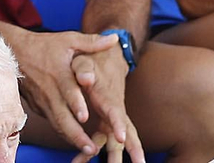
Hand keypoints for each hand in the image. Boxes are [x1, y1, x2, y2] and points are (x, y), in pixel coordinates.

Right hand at [6, 29, 120, 160]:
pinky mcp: (38, 107)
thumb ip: (91, 43)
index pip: (67, 91)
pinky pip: (52, 122)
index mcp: (59, 74)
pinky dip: (62, 133)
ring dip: (72, 138)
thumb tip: (115, 38)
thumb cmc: (44, 46)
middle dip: (77, 135)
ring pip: (57, 124)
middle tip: (92, 148)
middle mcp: (50, 91)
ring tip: (88, 150)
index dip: (75, 104)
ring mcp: (43, 102)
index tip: (85, 117)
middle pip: (62, 117)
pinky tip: (75, 141)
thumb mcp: (68, 40)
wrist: (14, 52)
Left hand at [71, 44, 143, 162]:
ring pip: (116, 145)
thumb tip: (85, 77)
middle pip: (126, 135)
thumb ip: (84, 69)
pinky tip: (81, 162)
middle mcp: (115, 113)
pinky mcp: (105, 125)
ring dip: (115, 160)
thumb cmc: (93, 62)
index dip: (118, 124)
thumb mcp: (86, 61)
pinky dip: (93, 154)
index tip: (121, 137)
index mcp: (110, 98)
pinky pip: (101, 144)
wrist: (104, 60)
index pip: (117, 112)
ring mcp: (111, 121)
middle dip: (133, 151)